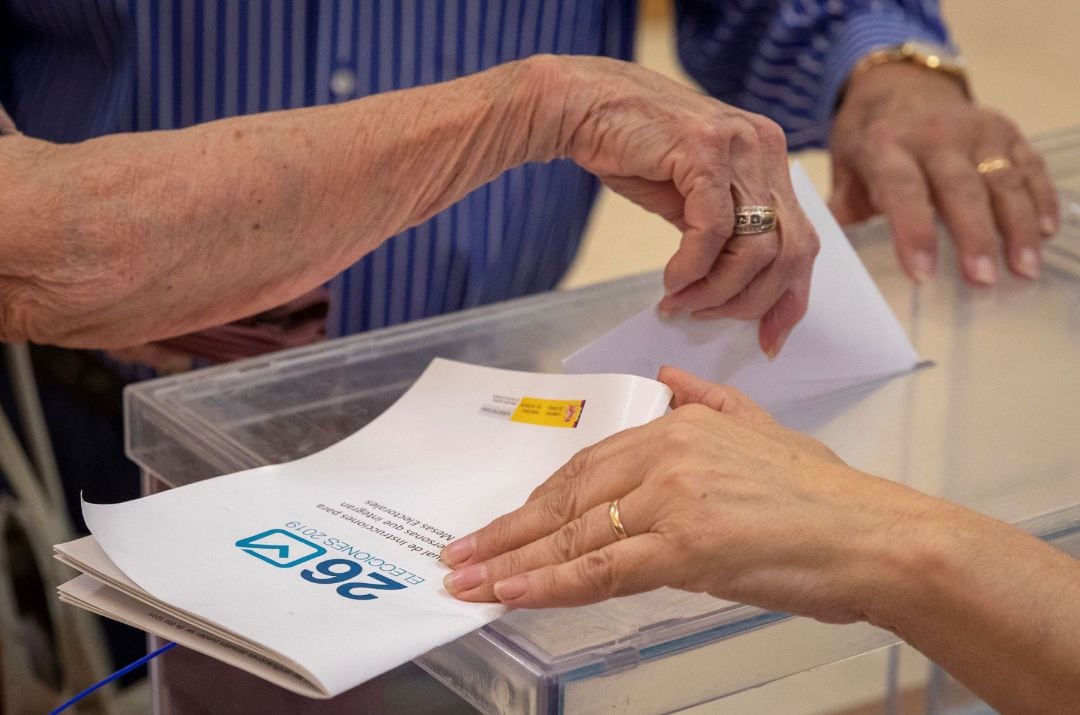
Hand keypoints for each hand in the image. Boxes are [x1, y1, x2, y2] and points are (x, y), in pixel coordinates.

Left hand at [440, 367, 944, 623]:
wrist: (877, 536)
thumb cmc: (826, 497)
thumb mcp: (765, 428)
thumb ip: (712, 400)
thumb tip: (669, 374)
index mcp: (680, 426)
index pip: (587, 468)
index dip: (538, 502)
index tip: (502, 523)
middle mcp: (668, 453)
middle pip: (567, 499)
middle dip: (506, 532)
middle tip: (458, 553)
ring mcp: (673, 499)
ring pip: (574, 535)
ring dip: (510, 562)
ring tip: (464, 580)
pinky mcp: (685, 546)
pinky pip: (600, 570)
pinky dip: (548, 583)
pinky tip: (510, 593)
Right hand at [535, 57, 818, 356]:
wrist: (584, 105)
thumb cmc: (631, 150)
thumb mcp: (690, 196)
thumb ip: (721, 232)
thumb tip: (735, 290)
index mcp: (769, 159)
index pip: (803, 240)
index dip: (790, 297)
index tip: (769, 339)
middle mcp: (765, 148)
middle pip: (791, 250)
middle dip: (752, 301)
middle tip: (707, 317)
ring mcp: (739, 146)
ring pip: (757, 247)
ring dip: (717, 290)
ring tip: (681, 302)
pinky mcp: (704, 150)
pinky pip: (713, 230)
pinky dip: (693, 267)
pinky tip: (670, 280)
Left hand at [829, 63, 1058, 283]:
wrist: (897, 87)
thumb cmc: (870, 142)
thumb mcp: (845, 170)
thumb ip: (844, 210)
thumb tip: (830, 256)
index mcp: (887, 146)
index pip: (903, 191)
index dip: (914, 232)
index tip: (923, 273)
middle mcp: (934, 134)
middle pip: (960, 189)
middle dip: (974, 237)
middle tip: (982, 279)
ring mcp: (976, 130)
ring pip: (1003, 179)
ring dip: (1017, 226)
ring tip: (1024, 269)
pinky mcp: (1006, 131)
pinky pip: (1029, 166)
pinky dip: (1041, 199)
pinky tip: (1046, 233)